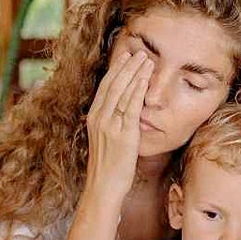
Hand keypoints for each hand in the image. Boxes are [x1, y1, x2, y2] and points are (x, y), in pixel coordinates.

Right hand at [85, 50, 153, 201]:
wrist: (104, 187)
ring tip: (147, 60)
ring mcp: (110, 125)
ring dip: (135, 73)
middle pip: (113, 85)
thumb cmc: (107, 168)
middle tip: (140, 52)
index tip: (125, 57)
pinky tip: (145, 79)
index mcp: (94, 118)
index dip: (115, 70)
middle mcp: (99, 118)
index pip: (105, 88)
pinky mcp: (123, 134)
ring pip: (122, 92)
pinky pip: (131, 107)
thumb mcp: (104, 141)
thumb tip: (120, 114)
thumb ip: (110, 125)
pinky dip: (138, 90)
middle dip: (127, 67)